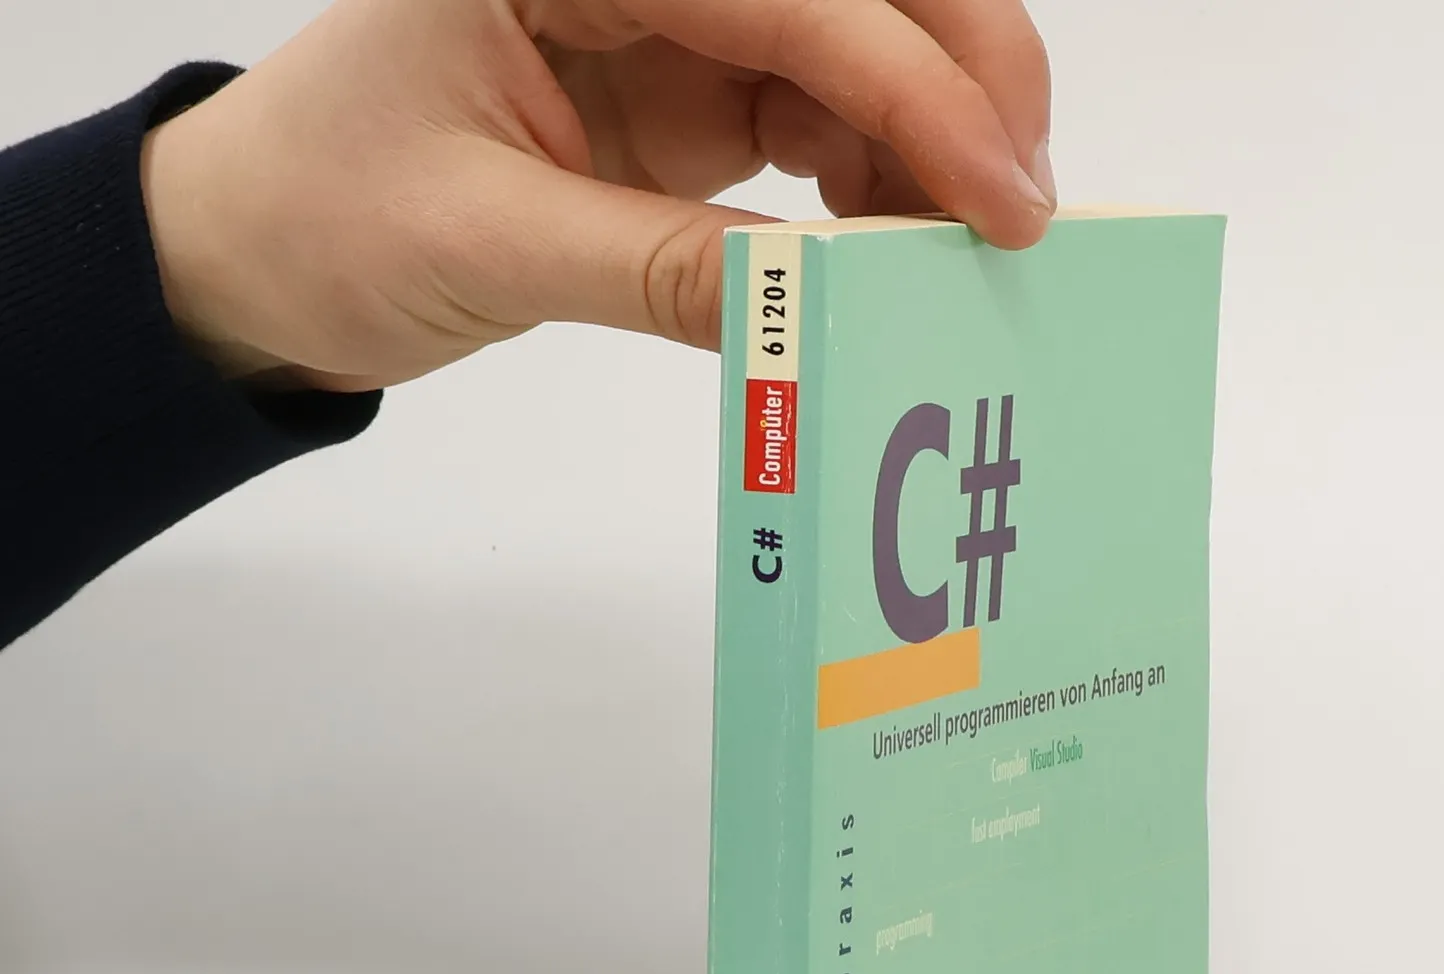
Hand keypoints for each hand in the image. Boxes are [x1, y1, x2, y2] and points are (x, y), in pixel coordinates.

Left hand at [140, 0, 1054, 390]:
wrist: (262, 253)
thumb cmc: (325, 215)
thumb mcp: (487, 245)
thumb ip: (659, 271)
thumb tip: (822, 314)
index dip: (915, 89)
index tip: (1002, 196)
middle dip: (960, 83)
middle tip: (1021, 213)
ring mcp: (676, 28)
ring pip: (860, 49)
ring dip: (931, 143)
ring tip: (955, 256)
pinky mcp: (693, 99)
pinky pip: (826, 120)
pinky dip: (880, 185)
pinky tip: (890, 250)